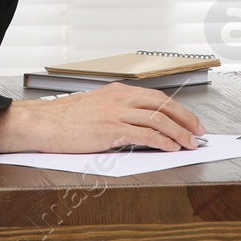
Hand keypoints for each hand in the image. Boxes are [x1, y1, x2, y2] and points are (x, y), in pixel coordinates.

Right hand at [0, 83, 204, 153]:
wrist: (42, 122)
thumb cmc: (63, 118)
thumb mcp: (94, 106)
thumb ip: (116, 111)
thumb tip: (136, 125)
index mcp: (116, 91)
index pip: (155, 96)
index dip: (177, 109)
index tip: (188, 120)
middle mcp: (119, 99)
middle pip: (163, 105)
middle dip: (185, 118)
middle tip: (198, 131)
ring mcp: (115, 114)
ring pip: (158, 119)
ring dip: (179, 132)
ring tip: (189, 143)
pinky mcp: (110, 130)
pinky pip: (144, 134)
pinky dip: (162, 141)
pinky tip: (170, 148)